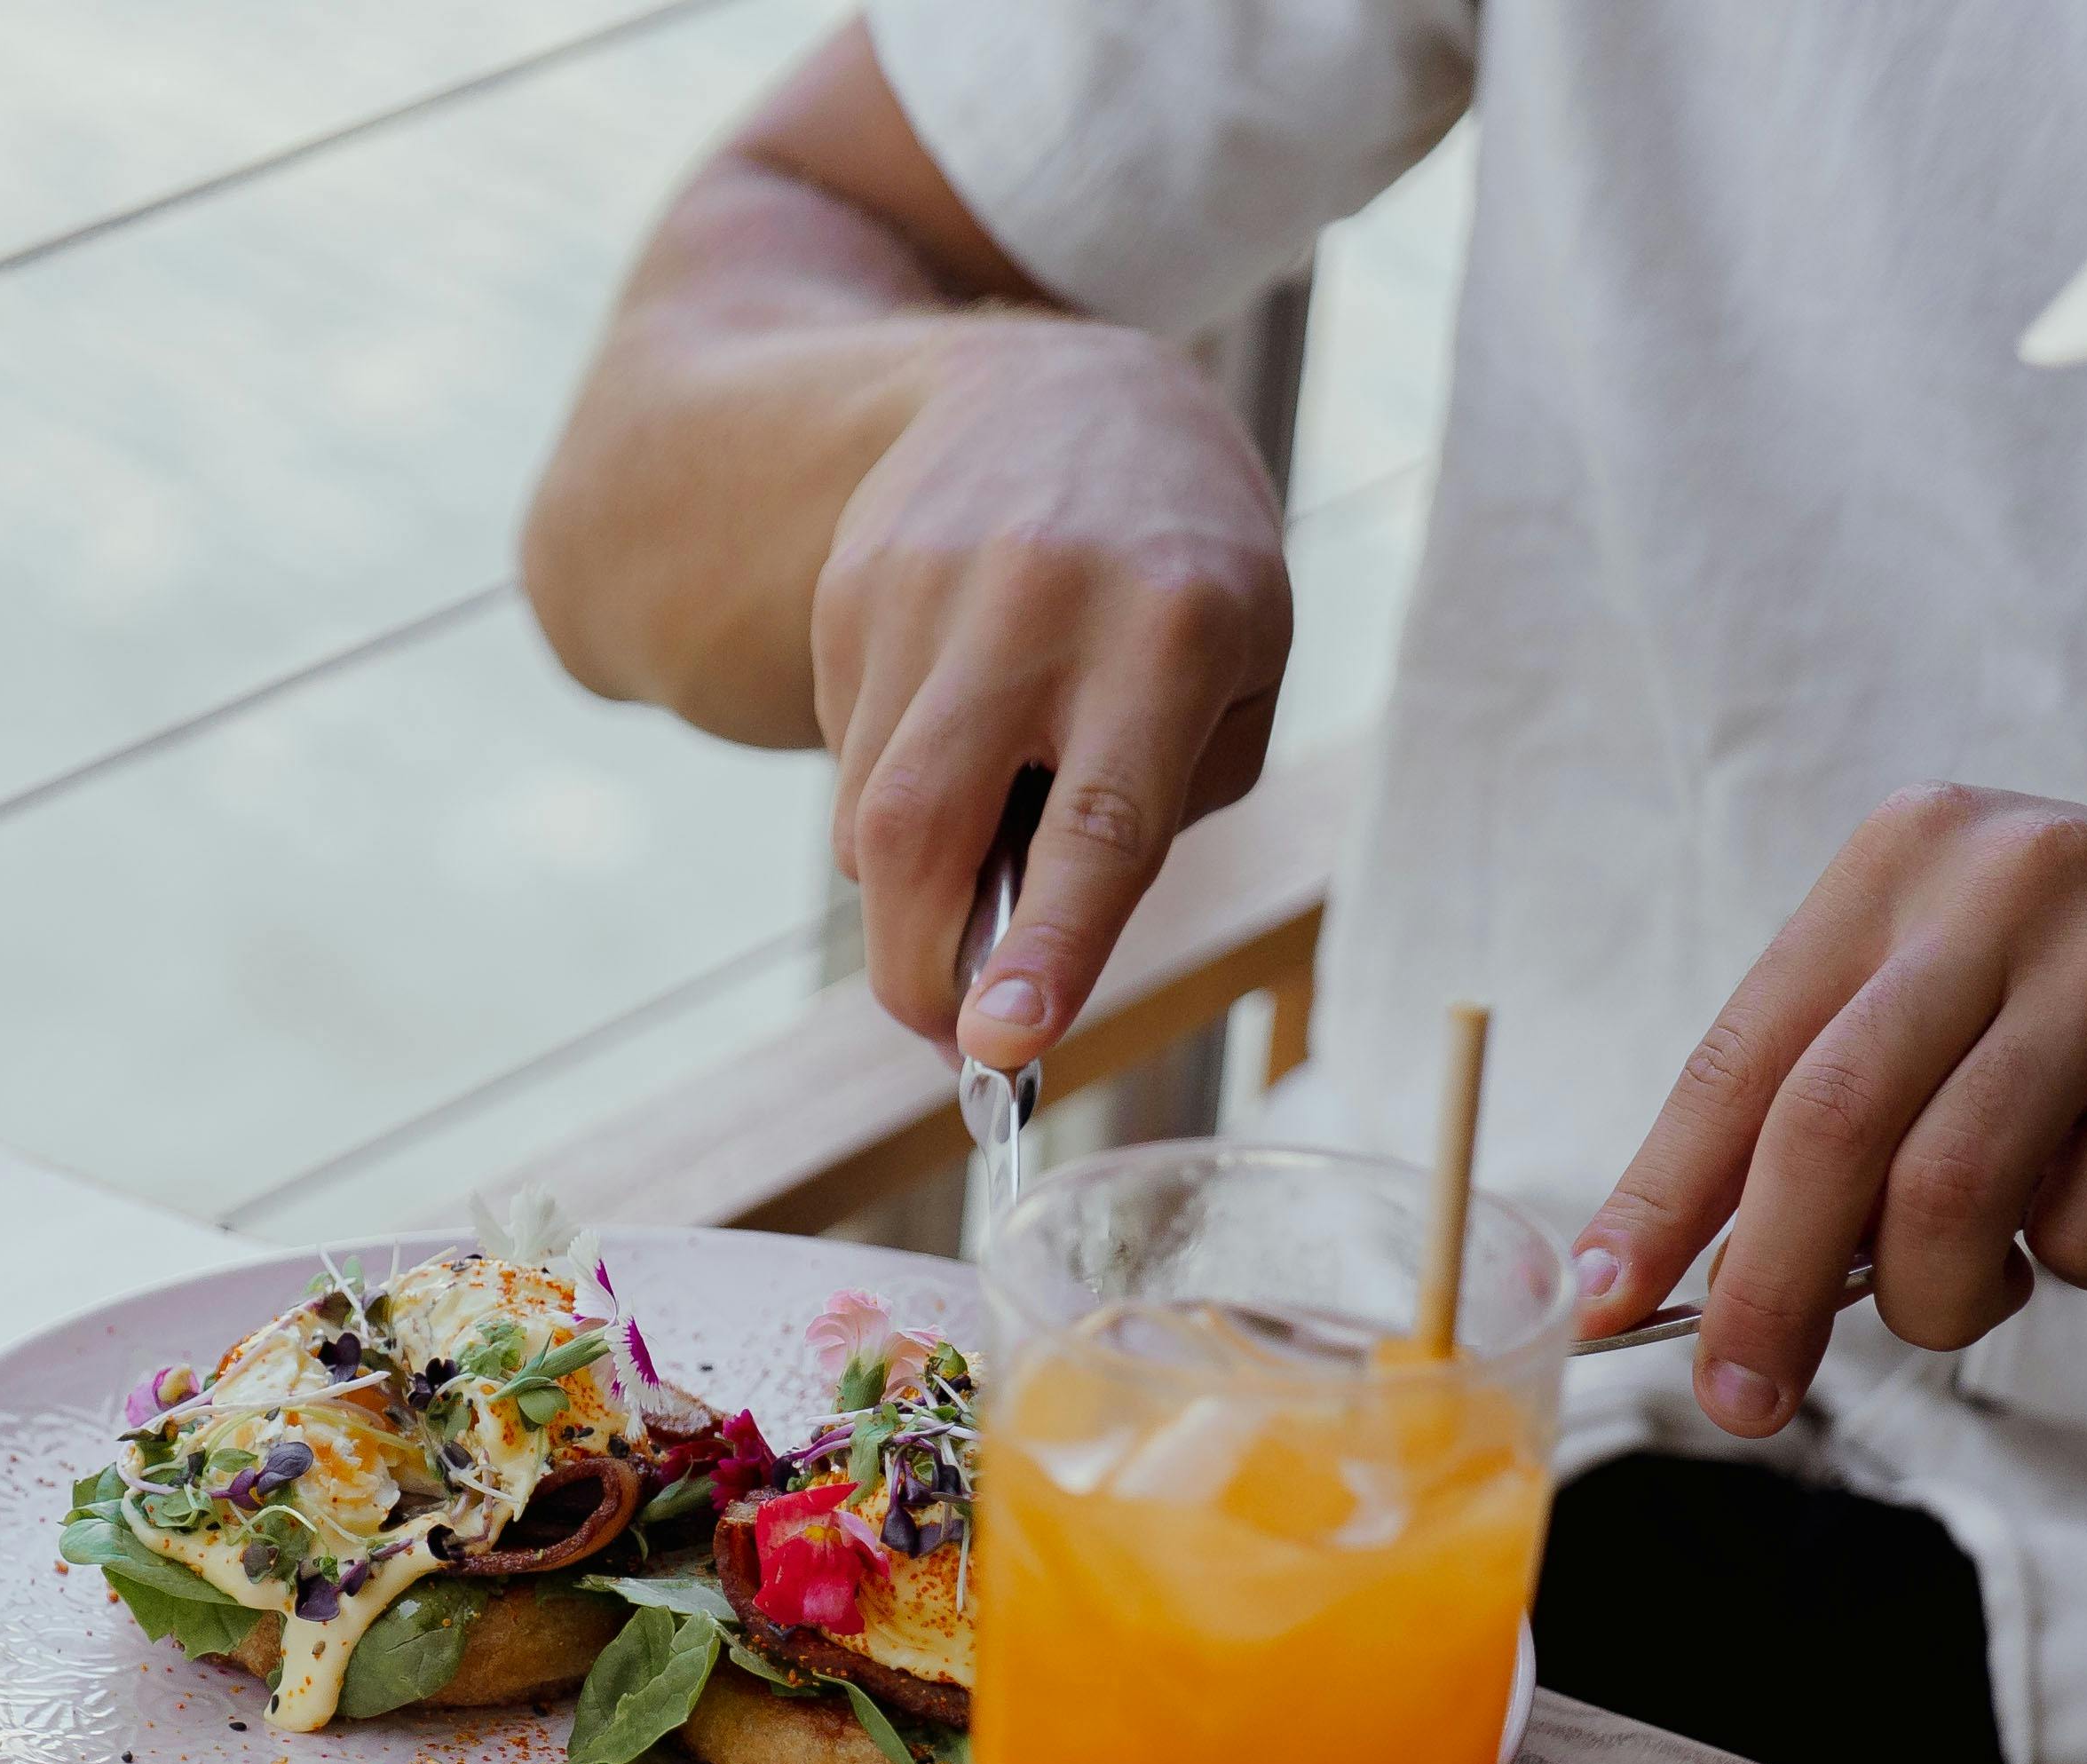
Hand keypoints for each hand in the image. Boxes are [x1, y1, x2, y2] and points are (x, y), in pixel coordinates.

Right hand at [812, 316, 1287, 1075]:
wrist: (1067, 394)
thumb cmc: (1183, 582)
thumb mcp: (1237, 682)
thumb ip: (1151, 820)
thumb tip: (1010, 959)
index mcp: (1177, 633)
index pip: (1100, 824)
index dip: (1046, 949)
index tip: (995, 1045)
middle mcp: (1043, 601)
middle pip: (926, 830)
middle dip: (919, 966)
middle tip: (943, 1029)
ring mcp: (927, 589)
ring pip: (871, 812)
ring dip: (912, 876)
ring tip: (983, 814)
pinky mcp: (851, 591)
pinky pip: (849, 752)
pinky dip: (892, 789)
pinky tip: (953, 723)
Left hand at [1580, 789, 2086, 1432]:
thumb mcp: (1969, 1020)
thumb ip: (1840, 1111)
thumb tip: (1684, 1270)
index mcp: (1906, 860)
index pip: (1744, 1055)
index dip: (1665, 1193)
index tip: (1606, 1298)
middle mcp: (2006, 871)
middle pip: (1826, 1128)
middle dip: (1766, 1291)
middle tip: (1741, 1399)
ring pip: (1950, 1191)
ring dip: (1944, 1298)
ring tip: (1985, 1296)